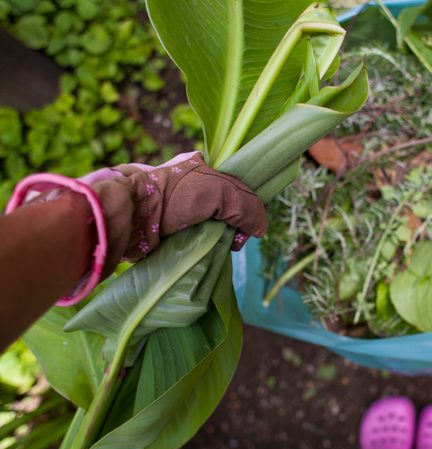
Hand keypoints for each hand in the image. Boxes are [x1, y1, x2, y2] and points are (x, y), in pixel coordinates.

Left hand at [84, 151, 266, 276]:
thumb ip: (247, 205)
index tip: (249, 223)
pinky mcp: (174, 235)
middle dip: (237, 227)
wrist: (128, 216)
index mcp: (204, 168)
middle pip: (231, 211)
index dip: (250, 205)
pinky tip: (208, 255)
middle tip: (233, 240)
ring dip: (223, 241)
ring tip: (219, 249)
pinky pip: (201, 243)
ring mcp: (184, 213)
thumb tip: (260, 229)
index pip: (240, 187)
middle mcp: (195, 189)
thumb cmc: (172, 196)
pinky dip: (208, 251)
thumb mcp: (218, 190)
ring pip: (218, 229)